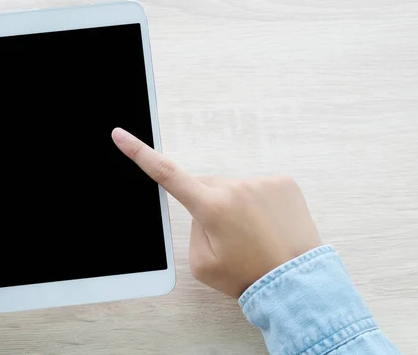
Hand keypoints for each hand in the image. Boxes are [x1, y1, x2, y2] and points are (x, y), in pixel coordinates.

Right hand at [111, 128, 321, 297]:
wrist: (296, 282)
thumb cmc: (249, 276)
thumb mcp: (203, 265)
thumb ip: (193, 230)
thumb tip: (203, 209)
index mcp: (211, 207)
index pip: (167, 174)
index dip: (140, 153)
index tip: (121, 135)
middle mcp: (236, 187)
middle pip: (206, 186)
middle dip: (209, 204)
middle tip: (229, 236)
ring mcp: (262, 182)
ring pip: (234, 188)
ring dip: (237, 205)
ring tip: (255, 235)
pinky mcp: (283, 182)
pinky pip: (258, 186)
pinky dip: (259, 202)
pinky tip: (269, 225)